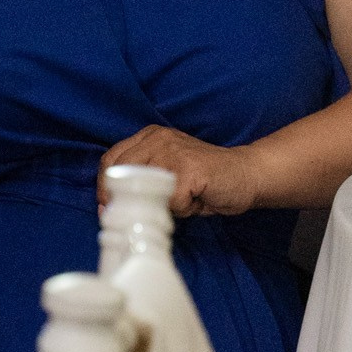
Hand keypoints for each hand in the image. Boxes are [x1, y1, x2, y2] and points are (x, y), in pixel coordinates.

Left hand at [98, 125, 264, 217]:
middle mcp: (158, 139)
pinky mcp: (188, 168)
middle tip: (144, 214)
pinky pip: (171, 200)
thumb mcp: (165, 175)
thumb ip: (140, 181)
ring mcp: (173, 151)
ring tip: (179, 203)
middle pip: (122, 173)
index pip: (111, 159)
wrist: (246, 174)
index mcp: (150, 137)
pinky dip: (182, 209)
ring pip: (145, 189)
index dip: (105, 186)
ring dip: (160, 205)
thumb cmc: (204, 181)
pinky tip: (195, 202)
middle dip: (126, 200)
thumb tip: (106, 208)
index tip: (109, 207)